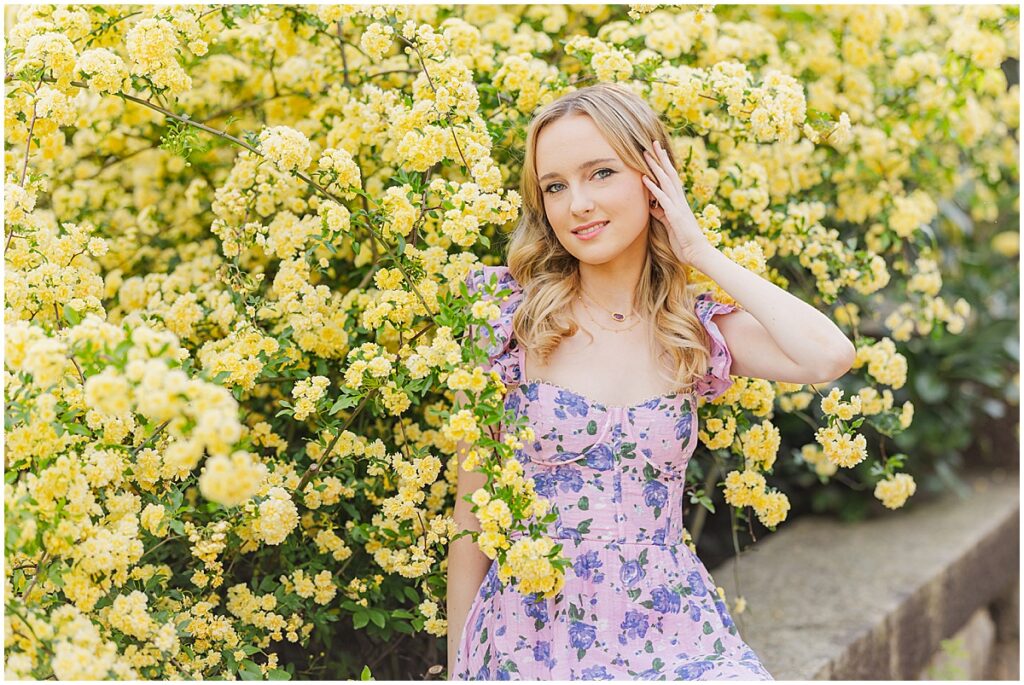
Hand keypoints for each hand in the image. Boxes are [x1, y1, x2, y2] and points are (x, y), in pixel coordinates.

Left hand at [642, 139, 715, 266]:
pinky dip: (653, 188)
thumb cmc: (684, 241)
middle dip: (661, 158)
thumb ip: (661, 213)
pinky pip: (662, 199)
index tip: (657, 152)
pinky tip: (645, 179)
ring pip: (666, 182)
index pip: (670, 179)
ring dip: (655, 167)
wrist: (698, 253)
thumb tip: (651, 205)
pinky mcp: (675, 215)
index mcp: (678, 202)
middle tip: (653, 143)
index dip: (664, 165)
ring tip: (646, 154)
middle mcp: (679, 200)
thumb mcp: (668, 224)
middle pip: (669, 174)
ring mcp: (678, 206)